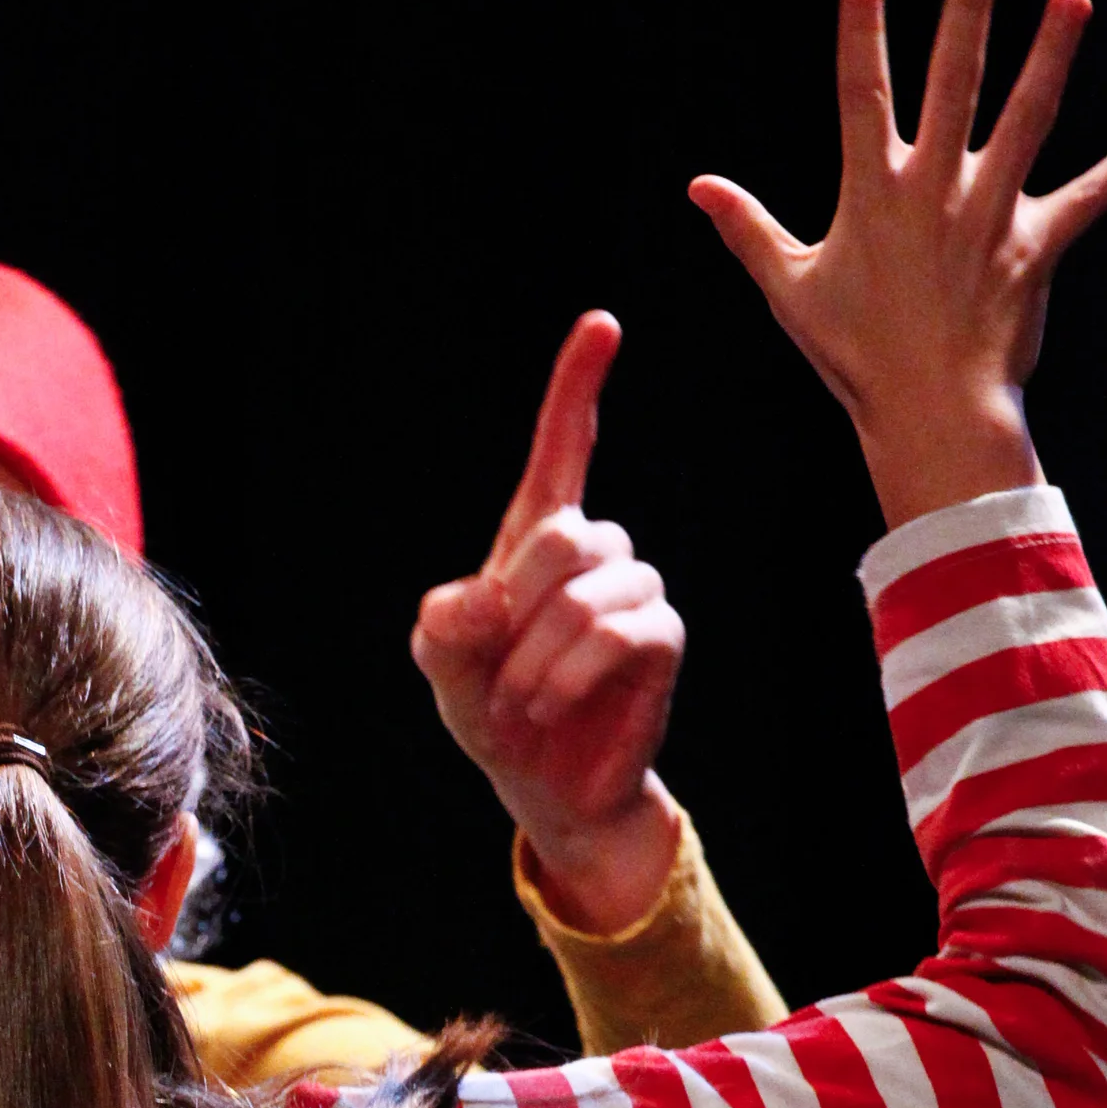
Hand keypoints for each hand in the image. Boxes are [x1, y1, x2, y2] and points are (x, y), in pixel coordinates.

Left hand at [410, 313, 686, 932]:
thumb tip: (476, 602)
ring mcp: (634, 589)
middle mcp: (594, 550)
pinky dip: (572, 673)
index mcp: (536, 538)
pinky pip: (620, 632)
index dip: (577, 386)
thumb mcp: (445, 671)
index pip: (563, 447)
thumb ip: (444, 631)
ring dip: (539, 657)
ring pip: (588, 592)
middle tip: (498, 669)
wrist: (544, 783)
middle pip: (567, 533)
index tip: (602, 324)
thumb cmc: (493, 712)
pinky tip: (553, 703)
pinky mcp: (662, 636)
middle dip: (519, 605)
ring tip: (523, 700)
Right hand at [691, 0, 1106, 529]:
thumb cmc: (854, 355)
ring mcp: (989, 213)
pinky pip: (1086, 200)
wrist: (930, 411)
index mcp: (873, 195)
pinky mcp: (1035, 247)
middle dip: (967, 10)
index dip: (861, 31)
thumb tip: (698, 186)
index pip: (862, 95)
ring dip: (1052, 55)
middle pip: (954, 83)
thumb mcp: (790, 289)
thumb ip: (748, 229)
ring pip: (1028, 119)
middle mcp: (935, 191)